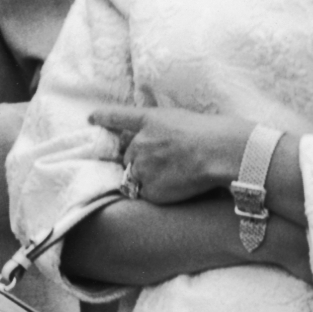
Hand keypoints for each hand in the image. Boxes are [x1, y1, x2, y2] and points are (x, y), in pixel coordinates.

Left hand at [93, 102, 250, 205]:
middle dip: (141, 160)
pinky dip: (158, 193)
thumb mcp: (182, 119)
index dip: (103, 117)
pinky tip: (178, 185)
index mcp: (149, 120)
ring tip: (176, 174)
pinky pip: (147, 194)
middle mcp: (139, 143)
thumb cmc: (211, 133)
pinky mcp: (149, 189)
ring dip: (148, 177)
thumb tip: (149, 142)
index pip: (118, 117)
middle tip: (169, 162)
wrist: (220, 152)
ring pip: (135, 176)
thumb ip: (161, 129)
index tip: (92, 118)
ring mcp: (141, 167)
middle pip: (129, 156)